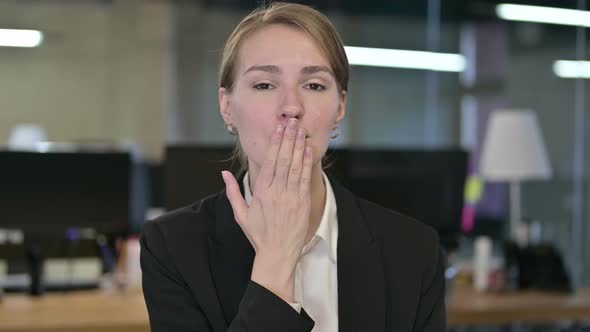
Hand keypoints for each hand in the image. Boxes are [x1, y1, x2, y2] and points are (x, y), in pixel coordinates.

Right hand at [221, 118, 312, 301]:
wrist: (277, 255)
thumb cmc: (258, 235)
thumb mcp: (241, 214)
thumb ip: (233, 192)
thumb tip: (224, 174)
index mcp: (261, 193)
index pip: (269, 162)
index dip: (275, 143)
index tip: (278, 128)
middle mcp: (276, 192)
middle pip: (283, 159)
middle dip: (288, 139)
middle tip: (292, 122)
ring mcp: (291, 197)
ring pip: (295, 166)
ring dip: (298, 146)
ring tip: (301, 130)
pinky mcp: (302, 203)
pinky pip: (304, 179)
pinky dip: (306, 163)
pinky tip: (308, 150)